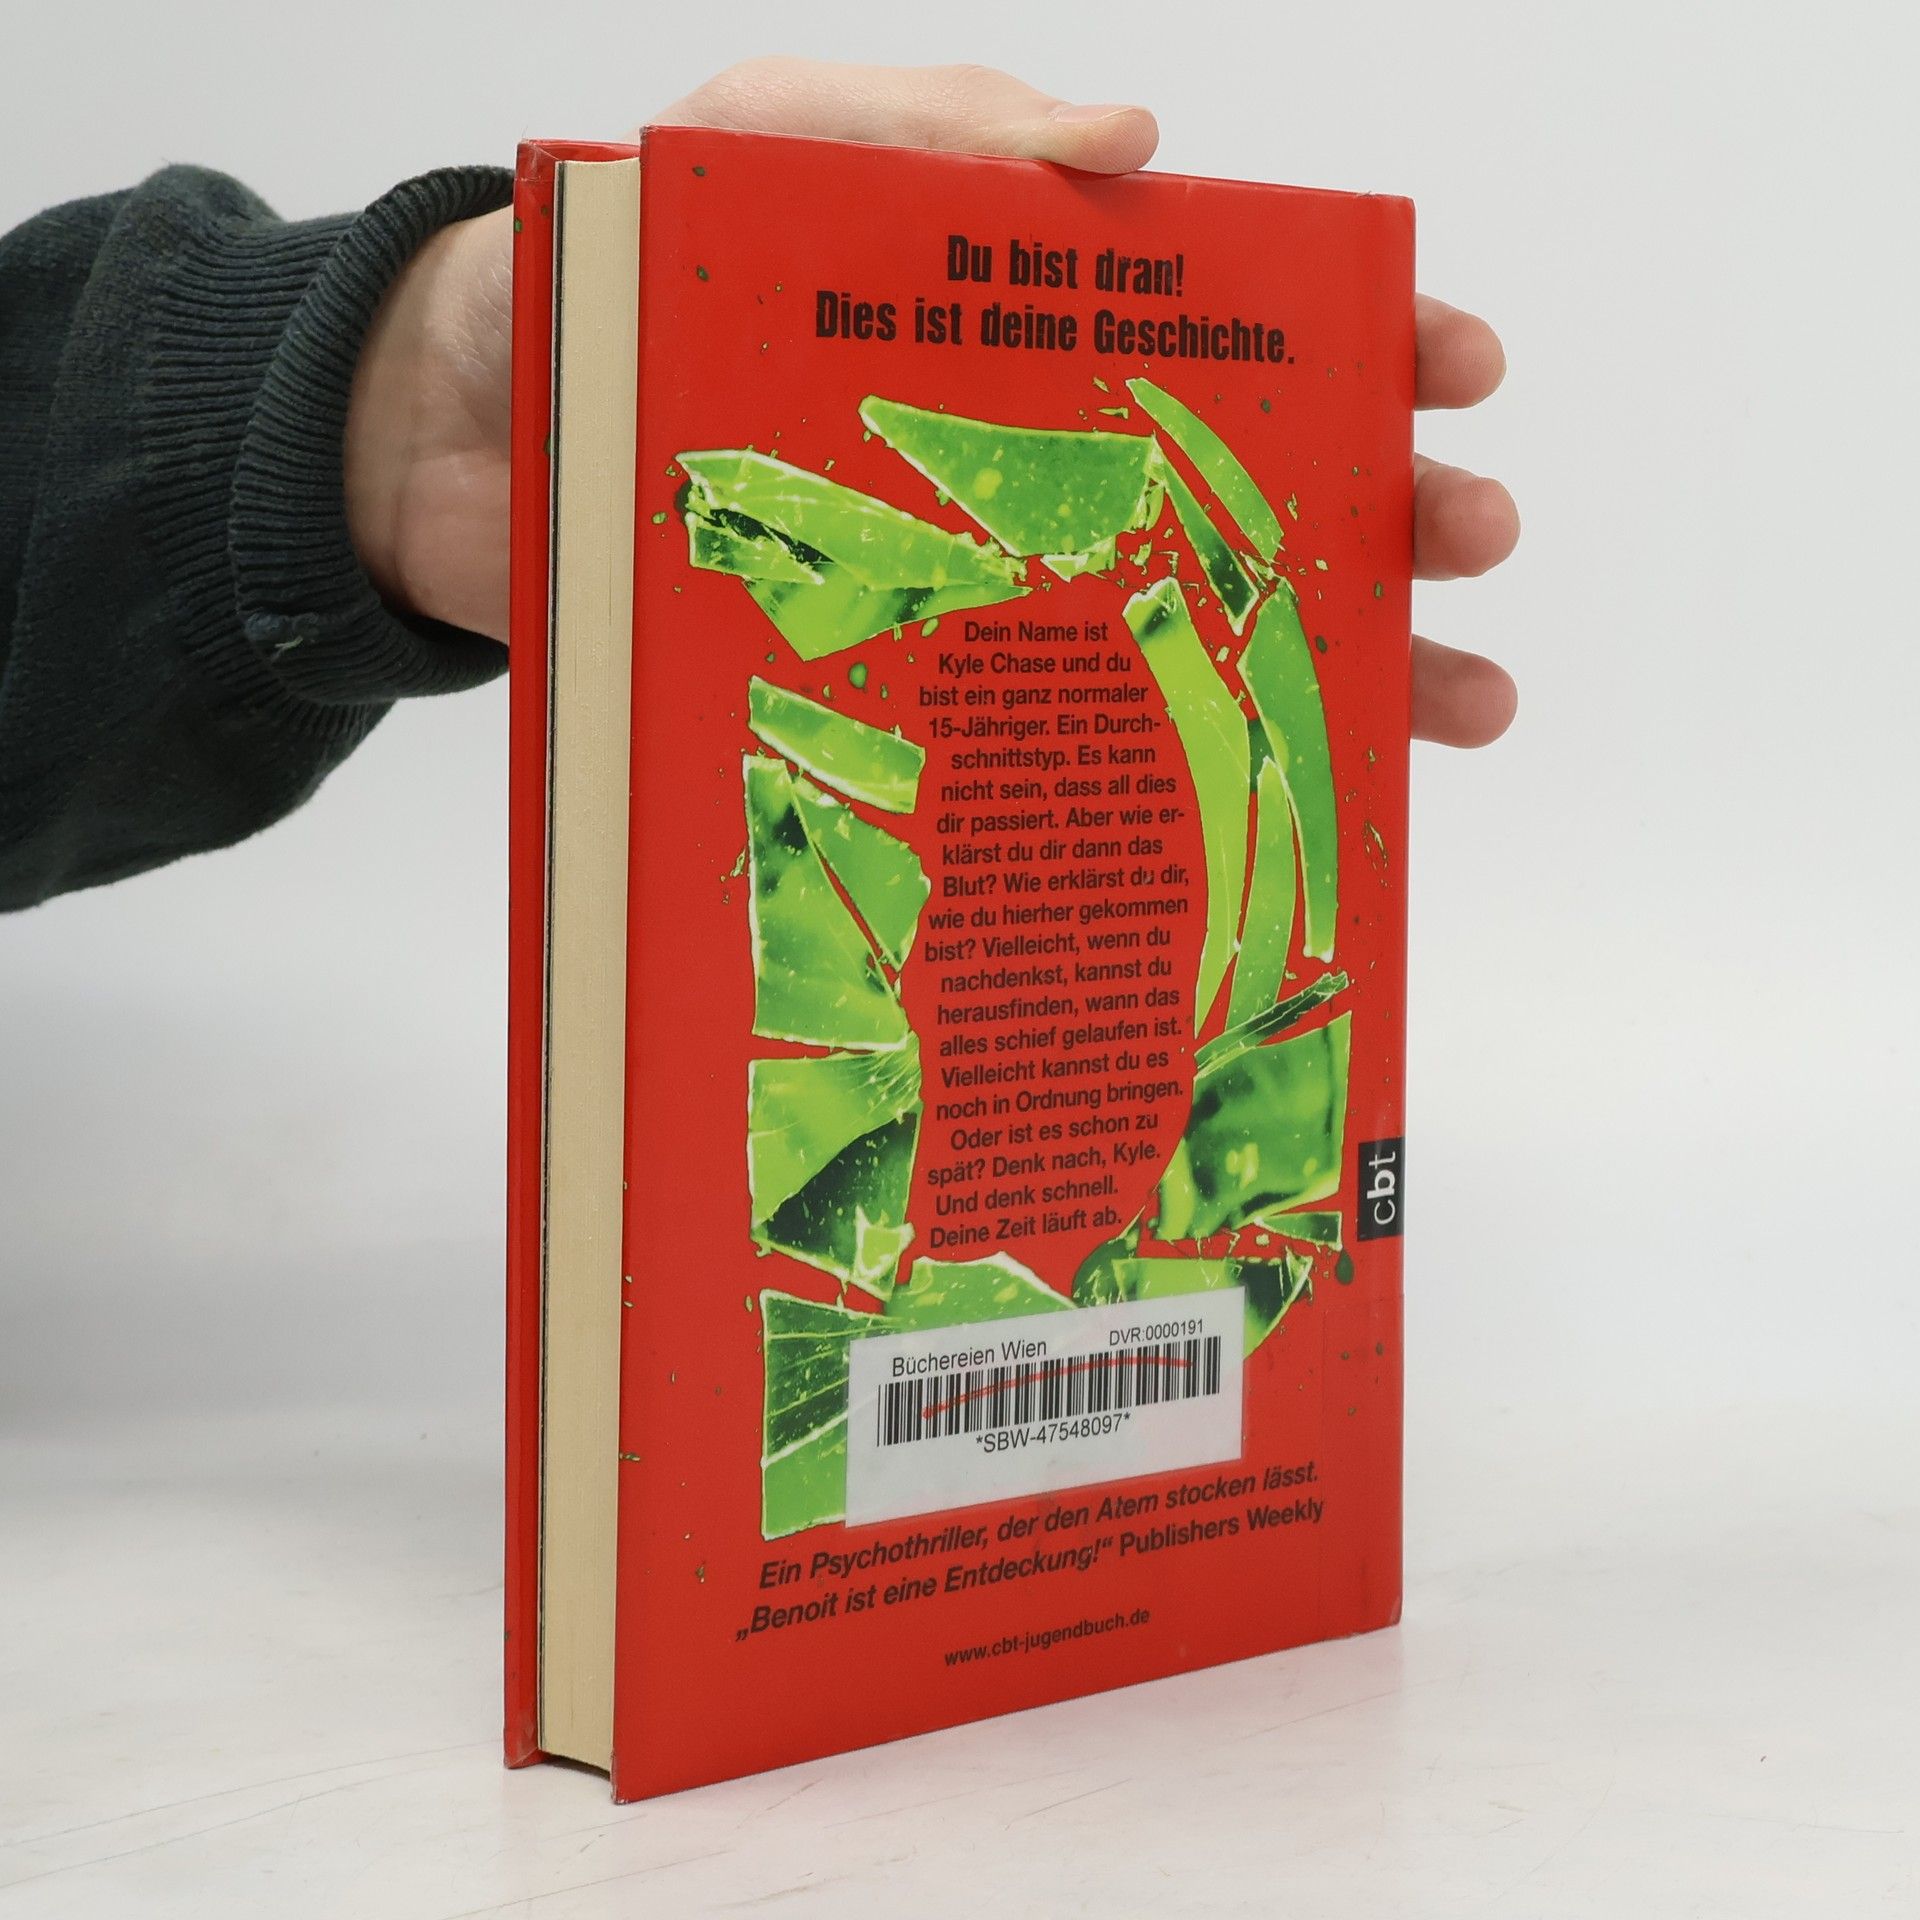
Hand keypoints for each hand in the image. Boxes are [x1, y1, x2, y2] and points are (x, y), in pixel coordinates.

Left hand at [344, 58, 1518, 745]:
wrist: (442, 443)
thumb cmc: (594, 278)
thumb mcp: (761, 151)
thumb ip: (935, 136)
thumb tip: (1145, 150)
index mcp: (1013, 331)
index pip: (1228, 328)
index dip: (1354, 340)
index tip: (1450, 368)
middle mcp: (1023, 471)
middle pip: (1245, 493)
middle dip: (1382, 513)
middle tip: (1466, 538)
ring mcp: (976, 598)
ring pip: (1186, 642)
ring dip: (1328, 670)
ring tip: (1446, 704)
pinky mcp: (900, 708)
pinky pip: (1054, 754)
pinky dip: (1161, 795)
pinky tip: (1255, 827)